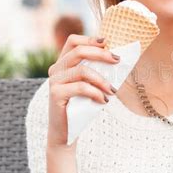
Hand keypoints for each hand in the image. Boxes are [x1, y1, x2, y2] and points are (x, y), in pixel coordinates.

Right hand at [46, 34, 119, 148]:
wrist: (67, 132)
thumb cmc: (81, 107)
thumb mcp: (91, 85)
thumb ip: (97, 71)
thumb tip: (117, 59)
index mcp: (63, 64)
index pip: (73, 41)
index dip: (90, 39)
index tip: (107, 43)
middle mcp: (56, 69)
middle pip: (79, 51)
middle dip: (101, 54)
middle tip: (117, 61)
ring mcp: (54, 81)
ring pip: (82, 71)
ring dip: (102, 79)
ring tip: (113, 90)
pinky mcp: (55, 94)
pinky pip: (81, 87)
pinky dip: (96, 93)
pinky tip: (104, 100)